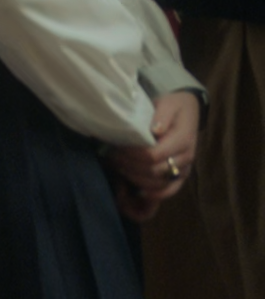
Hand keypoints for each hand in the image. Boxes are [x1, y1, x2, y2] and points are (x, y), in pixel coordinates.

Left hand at [110, 91, 201, 215]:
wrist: (188, 111)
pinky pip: (169, 191)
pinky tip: (137, 192)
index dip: (131, 155)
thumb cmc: (175, 106)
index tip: (116, 148)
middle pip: (153, 171)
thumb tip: (156, 130)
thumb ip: (163, 115)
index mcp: (183, 140)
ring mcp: (184, 169)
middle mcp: (186, 158)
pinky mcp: (180, 175)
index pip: (153, 155)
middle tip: (111, 156)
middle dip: (128, 166)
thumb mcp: (169, 103)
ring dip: (134, 178)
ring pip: (158, 184)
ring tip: (118, 166)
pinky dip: (153, 195)